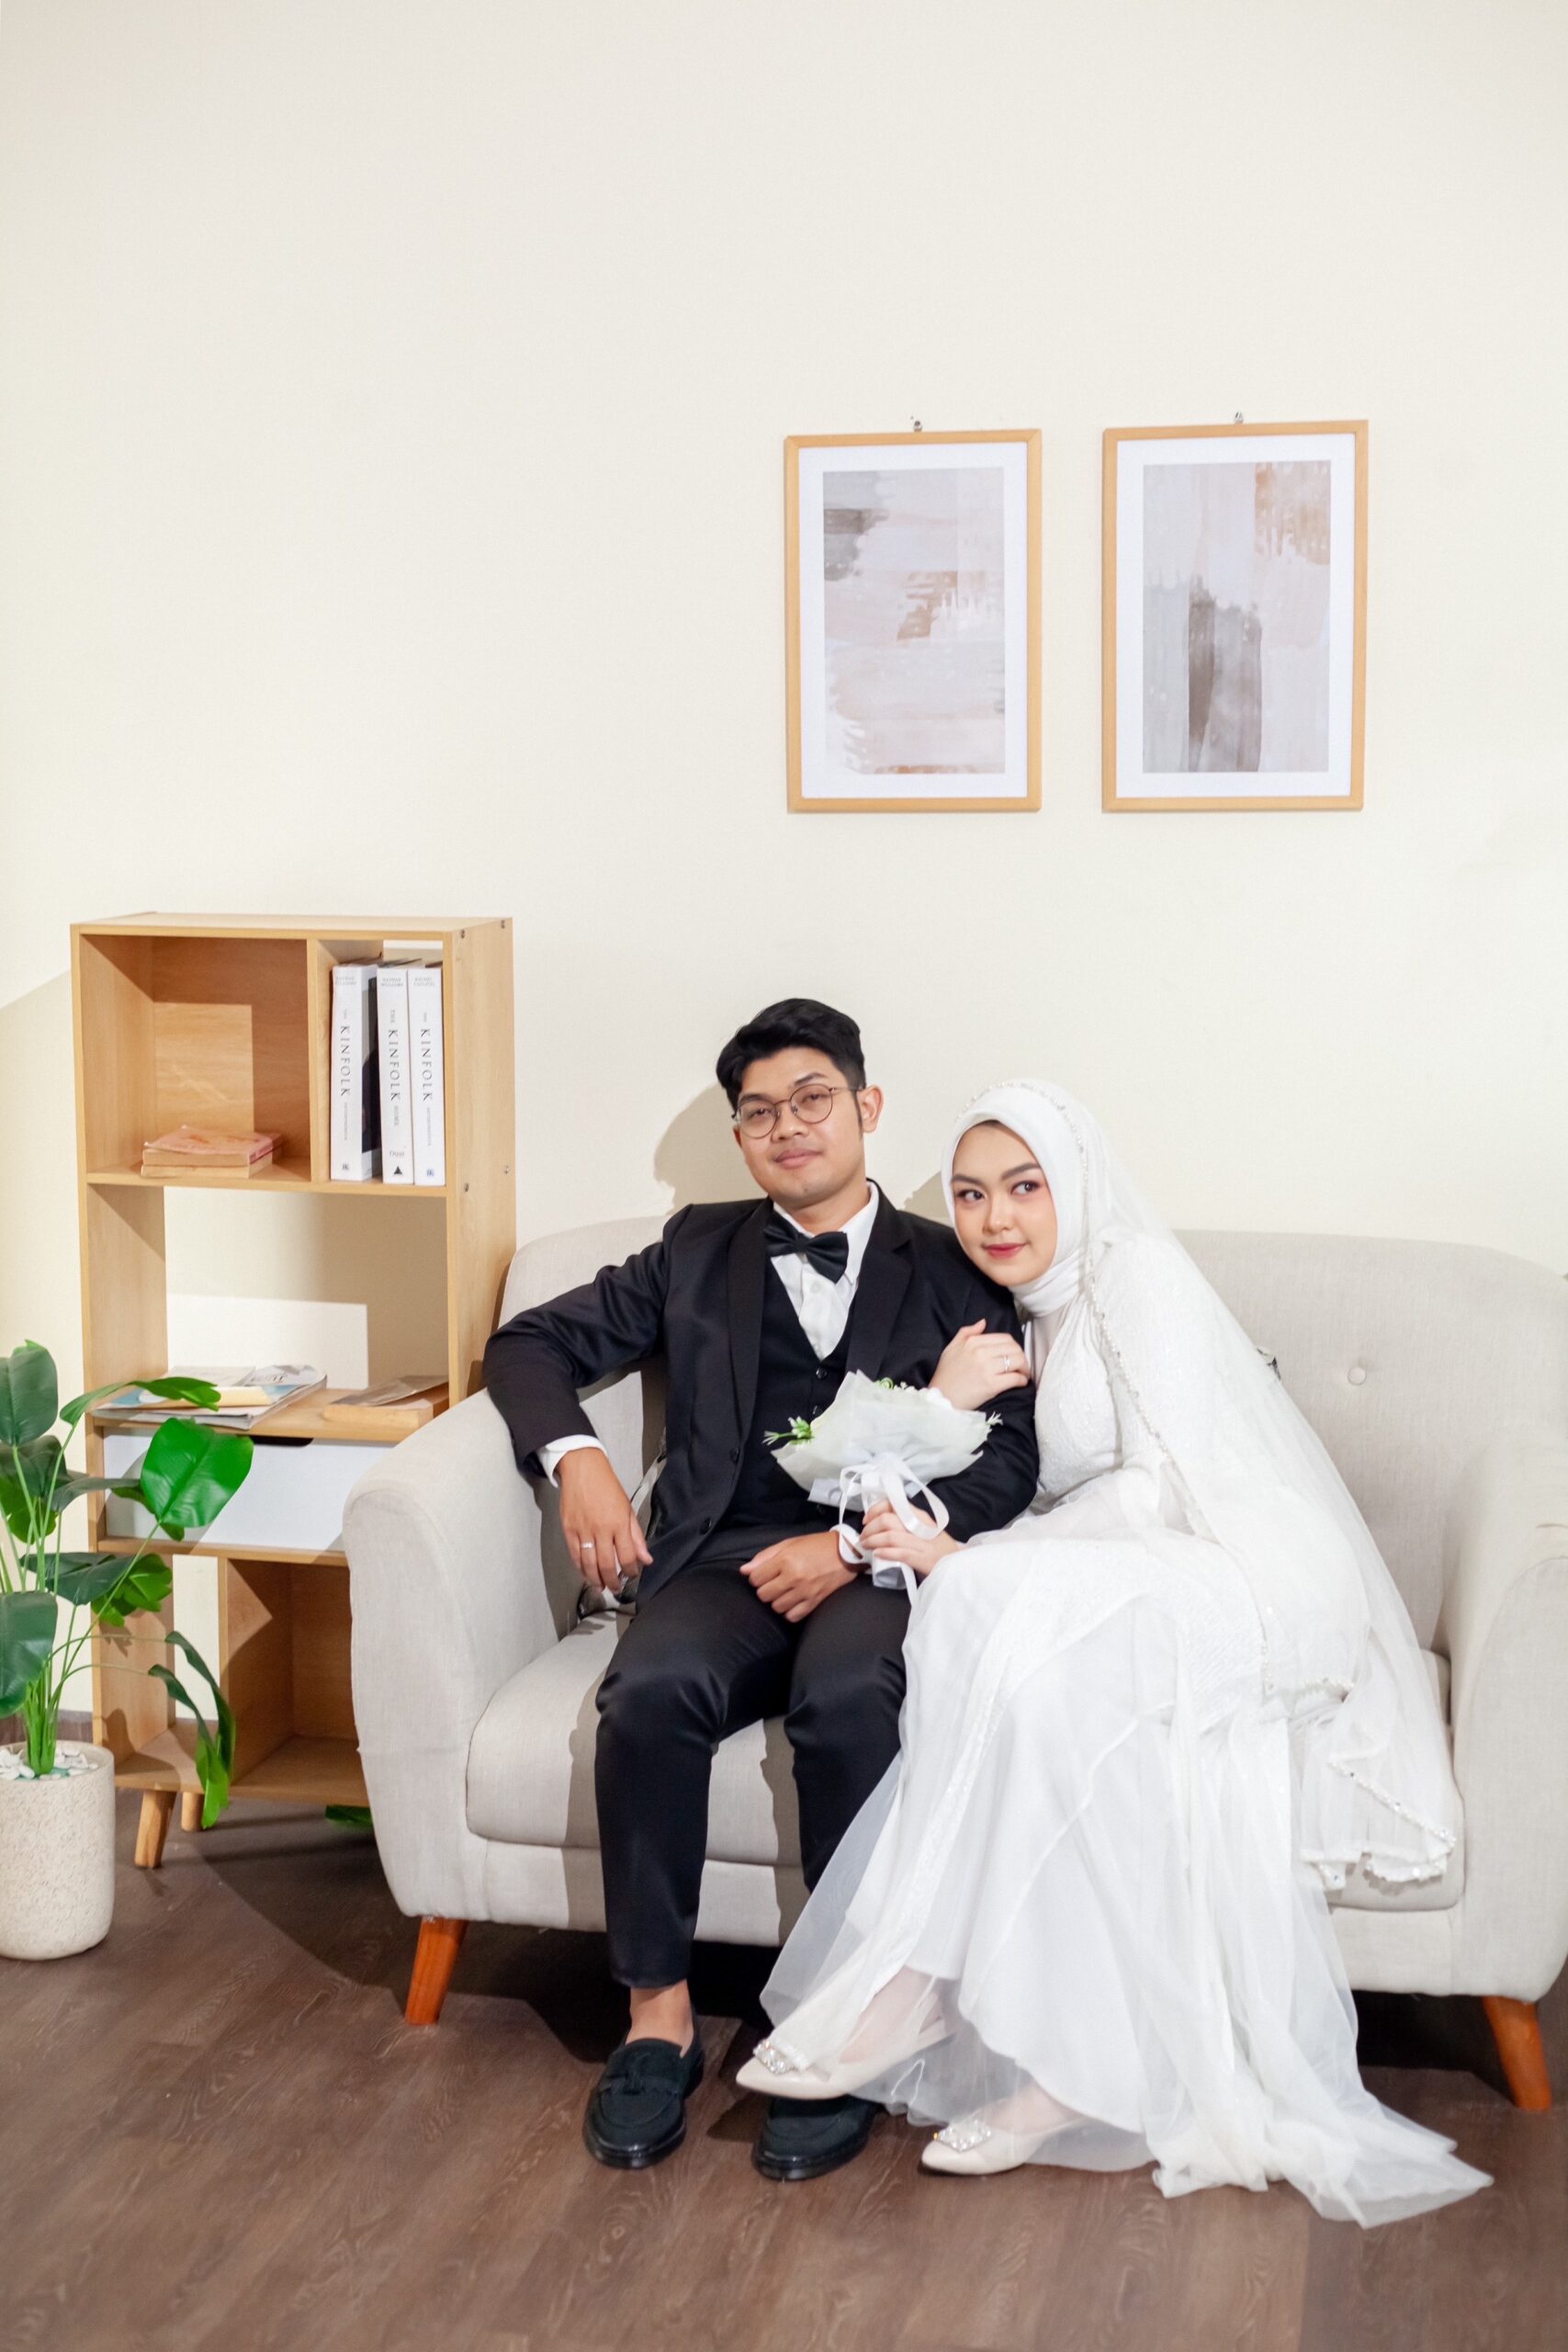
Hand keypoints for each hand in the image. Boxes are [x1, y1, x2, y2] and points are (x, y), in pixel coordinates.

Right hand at [558, 1449, 652, 1591]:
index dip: (630, 1571)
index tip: (631, 1575)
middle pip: (606, 1565)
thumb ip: (636, 1536)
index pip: (626, 1556)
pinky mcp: (568, 1530)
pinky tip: (586, 1575)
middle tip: (615, 1589)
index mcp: (618, 1523)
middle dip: (612, 1581)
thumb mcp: (627, 1508)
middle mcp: (601, 1530)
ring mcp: (582, 1531)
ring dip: (595, 1580)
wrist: (583, 1470)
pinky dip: (580, 1568)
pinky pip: (575, 1555)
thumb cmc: (608, 1487)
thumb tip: (646, 1559)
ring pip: (588, 1564)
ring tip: (600, 1587)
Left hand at [741, 1530, 857, 1621]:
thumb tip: (744, 1570)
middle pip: (763, 1595)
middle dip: (765, 1589)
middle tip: (774, 1583)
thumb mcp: (789, 1544)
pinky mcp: (815, 1601)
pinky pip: (793, 1616)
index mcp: (785, 1560)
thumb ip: (765, 1556)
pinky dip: (789, 1612)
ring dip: (777, 1601)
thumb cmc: (816, 1546)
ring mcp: (805, 1591)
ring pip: (776, 1607)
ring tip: (784, 1592)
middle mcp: (793, 1577)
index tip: (764, 1575)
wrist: (846, 1552)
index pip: (755, 1578)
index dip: (756, 1577)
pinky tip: (793, 1602)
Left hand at [860, 1501, 960, 1579]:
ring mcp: (922, 1543)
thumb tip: (881, 1524)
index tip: (866, 1520)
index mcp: (920, 1516)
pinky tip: (877, 1554)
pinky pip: (900, 1553)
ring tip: (866, 1547)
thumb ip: (908, 1525)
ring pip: (890, 1536)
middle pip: (887, 1520)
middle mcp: (920, 1526)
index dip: (874, 1510)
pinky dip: (885, 1552)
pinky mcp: (924, 1559)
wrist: (959, 1565)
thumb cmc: (939, 1548)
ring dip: (873, 1541)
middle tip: (863, 1538)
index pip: (892, 1504)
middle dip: (869, 1529)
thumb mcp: (925, 1530)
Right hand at [930, 1319, 1030, 1410]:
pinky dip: (1022, 1380)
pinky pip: (1015, 1378)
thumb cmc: (945, 1375)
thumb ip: (966, 1332)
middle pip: (1014, 1348)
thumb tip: (983, 1322)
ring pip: (1018, 1361)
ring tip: (1022, 1374)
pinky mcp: (991, 1385)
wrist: (940, 1399)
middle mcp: (980, 1352)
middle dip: (1022, 1357)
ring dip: (1024, 1368)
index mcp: (972, 1342)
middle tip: (1021, 1366)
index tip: (1015, 1355)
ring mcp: (986, 1368)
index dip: (1014, 1346)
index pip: (1005, 1338)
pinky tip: (1020, 1383)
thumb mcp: (951, 1348)